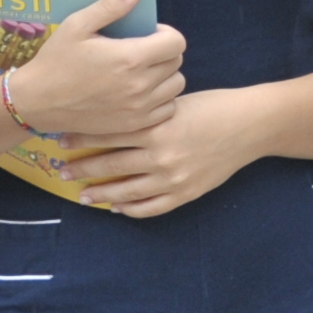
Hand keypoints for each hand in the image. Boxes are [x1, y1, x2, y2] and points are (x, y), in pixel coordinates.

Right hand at [5, 0, 184, 142]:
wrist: (36, 102)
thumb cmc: (56, 61)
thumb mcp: (77, 25)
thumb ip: (110, 6)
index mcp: (130, 58)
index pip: (176, 42)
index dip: (165, 34)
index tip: (148, 34)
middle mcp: (140, 86)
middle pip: (176, 63)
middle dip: (164, 52)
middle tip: (143, 51)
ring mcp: (138, 109)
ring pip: (175, 86)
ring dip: (165, 76)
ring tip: (143, 71)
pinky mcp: (132, 126)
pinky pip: (166, 110)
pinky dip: (161, 99)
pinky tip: (142, 92)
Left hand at [65, 91, 260, 217]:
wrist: (250, 126)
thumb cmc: (213, 106)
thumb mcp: (176, 102)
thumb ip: (147, 116)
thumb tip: (111, 121)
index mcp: (157, 126)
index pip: (108, 134)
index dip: (81, 137)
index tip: (61, 140)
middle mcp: (161, 154)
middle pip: (110, 165)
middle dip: (82, 168)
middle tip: (62, 170)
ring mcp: (173, 177)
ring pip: (125, 191)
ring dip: (100, 193)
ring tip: (83, 195)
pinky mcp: (185, 193)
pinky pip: (150, 208)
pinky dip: (130, 209)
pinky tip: (117, 207)